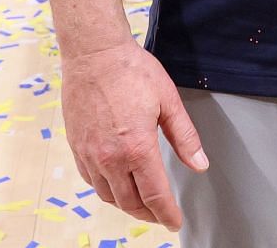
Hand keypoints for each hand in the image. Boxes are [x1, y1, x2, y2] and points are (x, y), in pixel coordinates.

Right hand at [61, 42, 207, 229]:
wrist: (93, 53)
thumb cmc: (131, 70)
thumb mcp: (168, 100)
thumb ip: (184, 136)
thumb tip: (199, 163)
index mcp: (137, 147)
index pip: (154, 195)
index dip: (167, 214)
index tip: (175, 222)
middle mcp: (110, 157)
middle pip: (130, 202)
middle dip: (148, 214)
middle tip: (161, 215)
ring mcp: (90, 154)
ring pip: (108, 196)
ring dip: (127, 205)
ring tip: (142, 204)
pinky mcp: (76, 147)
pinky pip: (91, 181)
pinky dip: (106, 190)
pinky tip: (116, 185)